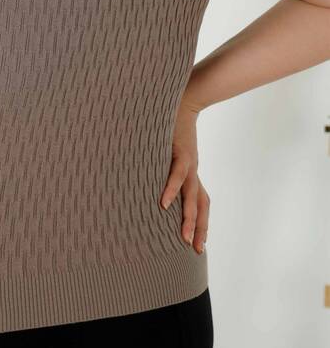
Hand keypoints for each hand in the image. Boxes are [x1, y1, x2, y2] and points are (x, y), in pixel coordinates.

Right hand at [160, 97, 208, 254]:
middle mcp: (193, 170)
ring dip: (188, 217)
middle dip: (198, 228)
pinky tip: (164, 204)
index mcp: (190, 171)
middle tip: (195, 250)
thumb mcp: (167, 149)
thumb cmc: (171, 123)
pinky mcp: (181, 151)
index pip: (201, 201)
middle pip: (200, 205)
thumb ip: (161, 164)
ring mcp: (189, 162)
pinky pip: (177, 175)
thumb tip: (146, 177)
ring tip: (184, 237)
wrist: (181, 97)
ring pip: (192, 196)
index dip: (201, 222)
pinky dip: (171, 189)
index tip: (198, 244)